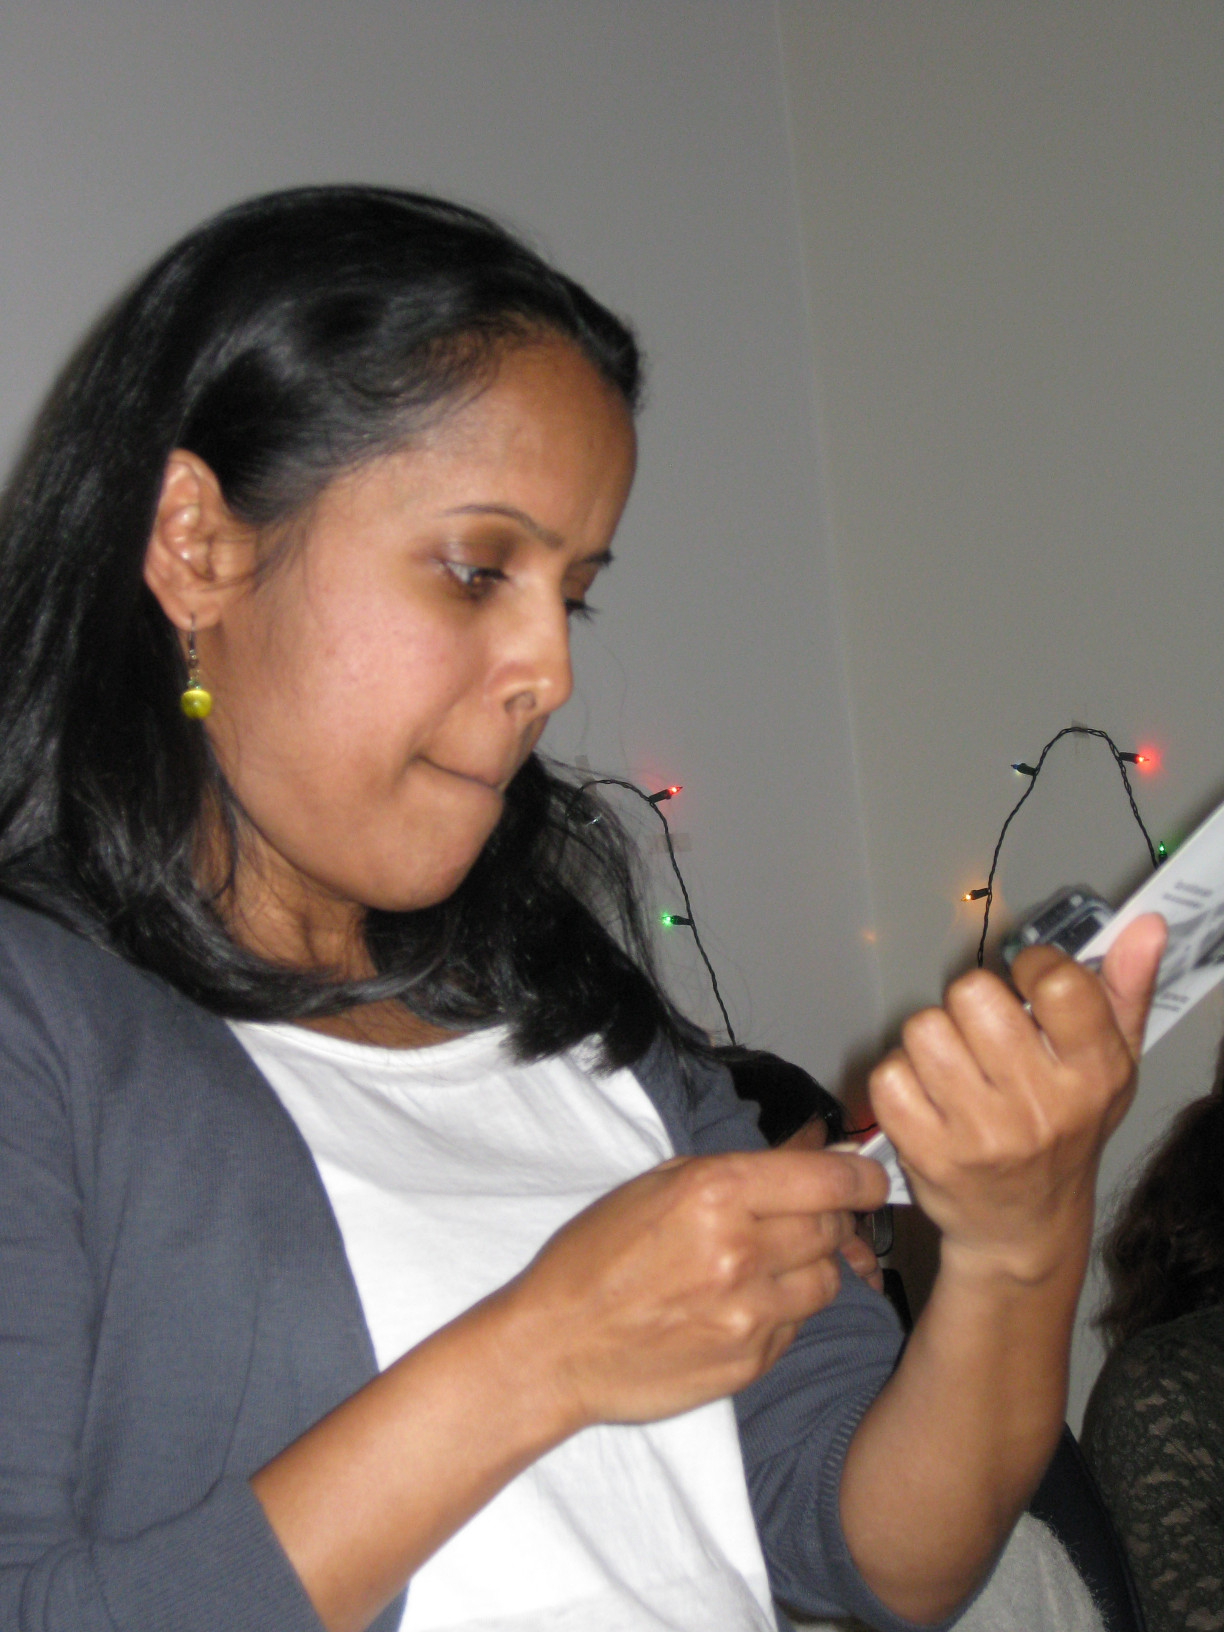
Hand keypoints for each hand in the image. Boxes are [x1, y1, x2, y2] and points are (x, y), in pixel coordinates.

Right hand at [504, 1145, 887, 1432]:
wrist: (555, 1346)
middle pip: (833, 1228)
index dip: (862, 1177)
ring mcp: (749, 1312)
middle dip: (828, 1219)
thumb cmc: (597, 1255)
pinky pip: (796, 1326)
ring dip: (808, 1268)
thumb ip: (741, 1169)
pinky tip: (737, 1305)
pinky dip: (781, 1311)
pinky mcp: (751, 1362)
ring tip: (763, 1265)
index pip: (830, 1180)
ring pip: (826, 1281)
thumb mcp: (658, 1184)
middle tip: (804, 1218)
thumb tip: (817, 1152)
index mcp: (715, 1192)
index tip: (869, 1178)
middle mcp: (740, 1250)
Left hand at [867, 914, 1164, 1282]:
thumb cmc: (1065, 1132)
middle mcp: (1040, 1107)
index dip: (1032, 964)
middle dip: (972, 1003)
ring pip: (923, 1029)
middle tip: (985, 1032)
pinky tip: (927, 1097)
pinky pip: (888, 1075)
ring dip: (932, 1039)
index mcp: (1093, 1076)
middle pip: (973, 994)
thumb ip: (1124, 990)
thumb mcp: (1112, 1067)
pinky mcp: (928, 1154)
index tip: (1028, 979)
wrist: (1023, 1229)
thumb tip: (1145, 925)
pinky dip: (900, 1078)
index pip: (1060, 984)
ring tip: (956, 1066)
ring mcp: (981, 1134)